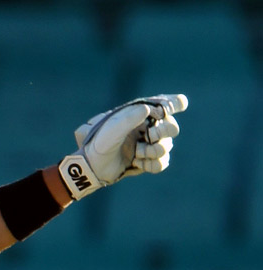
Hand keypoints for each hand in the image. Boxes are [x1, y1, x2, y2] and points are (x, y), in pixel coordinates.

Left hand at [58, 94, 187, 199]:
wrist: (94, 166)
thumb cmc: (100, 143)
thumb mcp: (112, 129)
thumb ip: (129, 118)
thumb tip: (148, 108)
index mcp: (140, 115)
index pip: (166, 104)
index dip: (175, 104)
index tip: (168, 109)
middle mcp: (148, 128)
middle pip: (172, 127)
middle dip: (163, 132)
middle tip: (150, 135)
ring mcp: (150, 144)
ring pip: (167, 147)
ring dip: (152, 151)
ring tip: (136, 153)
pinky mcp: (149, 160)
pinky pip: (162, 163)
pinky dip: (151, 164)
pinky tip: (137, 163)